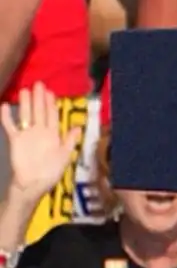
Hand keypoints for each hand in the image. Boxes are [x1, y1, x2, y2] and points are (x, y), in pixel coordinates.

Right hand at [2, 83, 77, 202]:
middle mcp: (40, 131)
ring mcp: (27, 135)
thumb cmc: (51, 172)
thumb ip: (70, 140)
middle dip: (39, 98)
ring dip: (25, 103)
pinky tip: (5, 106)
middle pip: (40, 111)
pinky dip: (7, 117)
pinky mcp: (15, 140)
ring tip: (25, 90)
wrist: (33, 184)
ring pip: (26, 115)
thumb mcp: (65, 155)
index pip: (52, 115)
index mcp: (53, 134)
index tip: (51, 91)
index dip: (51, 103)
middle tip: (39, 83)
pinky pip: (10, 126)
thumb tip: (79, 126)